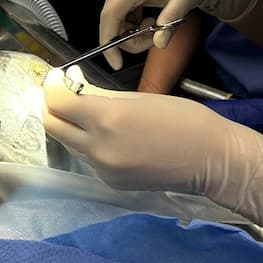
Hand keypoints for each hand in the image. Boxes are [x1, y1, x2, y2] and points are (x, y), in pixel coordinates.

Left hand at [43, 66, 262, 242]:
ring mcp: (103, 170)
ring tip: (88, 113)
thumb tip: (77, 93)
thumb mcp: (141, 99)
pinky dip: (91, 144)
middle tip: (64, 94)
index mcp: (106, 119)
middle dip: (53, 108)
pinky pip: (90, 159)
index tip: (57, 79)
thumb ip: (105, 99)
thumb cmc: (183, 118)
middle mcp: (97, 148)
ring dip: (72, 127)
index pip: (57, 103)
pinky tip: (111, 136)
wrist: (210, 158)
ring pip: (71, 143)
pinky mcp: (112, 183)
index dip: (52, 88)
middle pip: (52, 126)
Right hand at [100, 0, 260, 69]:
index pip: (110, 14)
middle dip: (130, 39)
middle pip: (111, 20)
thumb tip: (159, 42)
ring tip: (157, 27)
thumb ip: (171, 19)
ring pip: (115, 20)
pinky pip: (120, 16)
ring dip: (132, 33)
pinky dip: (132, 26)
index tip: (117, 63)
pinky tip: (151, 22)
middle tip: (155, 39)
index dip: (109, 40)